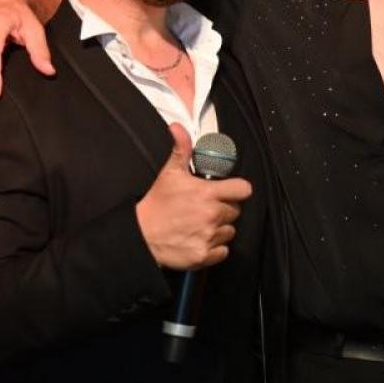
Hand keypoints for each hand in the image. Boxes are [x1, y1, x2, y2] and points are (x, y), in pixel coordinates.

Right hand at [136, 125, 252, 270]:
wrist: (140, 236)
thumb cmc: (156, 204)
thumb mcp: (169, 174)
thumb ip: (180, 149)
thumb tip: (178, 127)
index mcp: (207, 194)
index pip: (243, 190)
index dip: (237, 190)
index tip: (229, 191)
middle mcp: (211, 215)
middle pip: (235, 211)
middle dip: (224, 209)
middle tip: (206, 209)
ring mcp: (208, 237)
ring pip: (229, 231)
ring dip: (219, 228)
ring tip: (201, 224)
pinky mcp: (204, 255)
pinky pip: (223, 251)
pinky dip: (215, 248)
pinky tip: (200, 239)